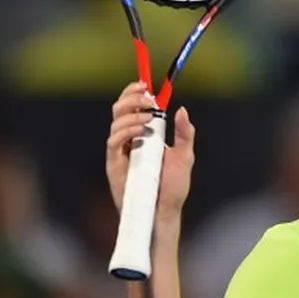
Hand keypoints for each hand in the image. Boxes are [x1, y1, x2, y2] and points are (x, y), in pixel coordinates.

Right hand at [106, 82, 195, 217]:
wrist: (164, 212)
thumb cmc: (172, 187)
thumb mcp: (185, 156)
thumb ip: (184, 134)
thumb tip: (182, 110)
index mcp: (143, 135)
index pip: (132, 107)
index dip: (134, 93)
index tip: (145, 85)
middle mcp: (128, 140)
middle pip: (119, 110)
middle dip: (131, 98)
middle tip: (147, 98)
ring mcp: (120, 152)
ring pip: (115, 122)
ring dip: (132, 115)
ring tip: (149, 118)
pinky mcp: (114, 165)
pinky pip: (114, 142)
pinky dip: (126, 132)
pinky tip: (141, 132)